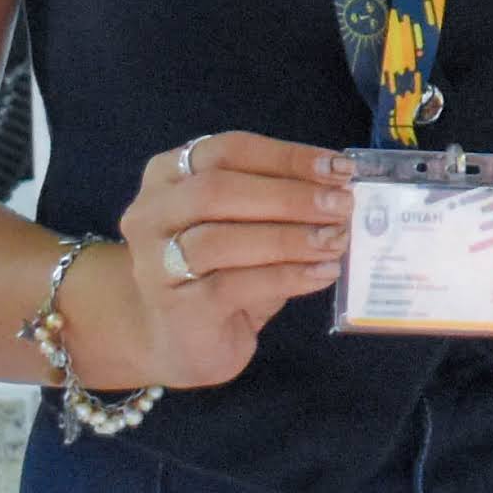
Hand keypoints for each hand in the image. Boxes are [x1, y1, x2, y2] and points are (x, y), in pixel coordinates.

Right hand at [93, 131, 351, 387]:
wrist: (182, 342)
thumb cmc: (223, 273)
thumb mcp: (250, 227)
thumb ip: (281, 203)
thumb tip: (340, 190)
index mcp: (168, 176)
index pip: (228, 150)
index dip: (287, 157)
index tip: (340, 168)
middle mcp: (151, 214)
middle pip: (217, 189)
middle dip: (289, 195)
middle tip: (341, 205)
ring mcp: (155, 263)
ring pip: (221, 239)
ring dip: (289, 237)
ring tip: (336, 241)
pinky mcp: (175, 308)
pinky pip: (233, 285)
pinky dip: (286, 276)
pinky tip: (322, 273)